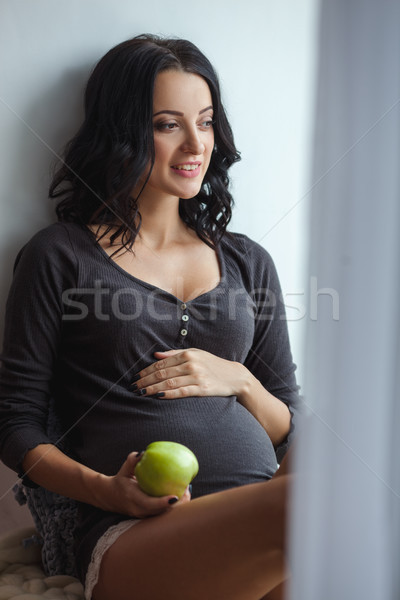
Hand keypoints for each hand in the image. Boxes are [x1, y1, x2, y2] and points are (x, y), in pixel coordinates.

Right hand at [94, 452, 190, 517]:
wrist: (108, 497)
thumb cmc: (119, 481)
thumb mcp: (123, 470)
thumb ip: (132, 460)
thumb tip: (143, 453)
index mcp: (133, 498)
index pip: (150, 504)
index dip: (163, 502)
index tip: (175, 496)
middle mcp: (139, 510)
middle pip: (161, 512)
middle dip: (176, 505)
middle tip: (187, 490)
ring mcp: (142, 515)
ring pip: (163, 515)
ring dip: (176, 506)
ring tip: (187, 492)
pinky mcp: (146, 516)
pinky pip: (161, 513)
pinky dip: (172, 506)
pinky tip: (181, 495)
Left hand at [131, 348, 251, 399]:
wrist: (235, 376)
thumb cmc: (213, 365)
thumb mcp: (196, 354)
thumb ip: (175, 354)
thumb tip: (155, 354)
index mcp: (188, 354)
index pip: (161, 363)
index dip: (146, 371)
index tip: (136, 377)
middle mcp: (191, 364)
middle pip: (162, 373)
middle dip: (145, 380)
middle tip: (133, 387)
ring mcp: (197, 376)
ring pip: (168, 382)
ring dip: (152, 388)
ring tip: (141, 393)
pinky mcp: (202, 389)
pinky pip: (181, 392)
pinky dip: (168, 394)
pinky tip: (158, 396)